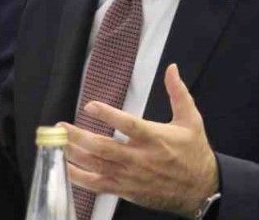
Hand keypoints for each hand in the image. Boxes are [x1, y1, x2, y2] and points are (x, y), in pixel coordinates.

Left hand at [61, 64, 218, 217]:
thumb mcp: (191, 120)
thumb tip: (172, 68)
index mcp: (155, 138)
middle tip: (61, 126)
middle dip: (79, 137)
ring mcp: (131, 176)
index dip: (108, 115)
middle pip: (104, 147)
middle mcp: (140, 158)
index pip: (128, 125)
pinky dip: (80, 178)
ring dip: (75, 154)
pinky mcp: (126, 189)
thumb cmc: (194, 152)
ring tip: (57, 142)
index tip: (90, 105)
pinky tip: (65, 168)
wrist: (201, 189)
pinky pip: (98, 185)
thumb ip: (178, 92)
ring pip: (97, 165)